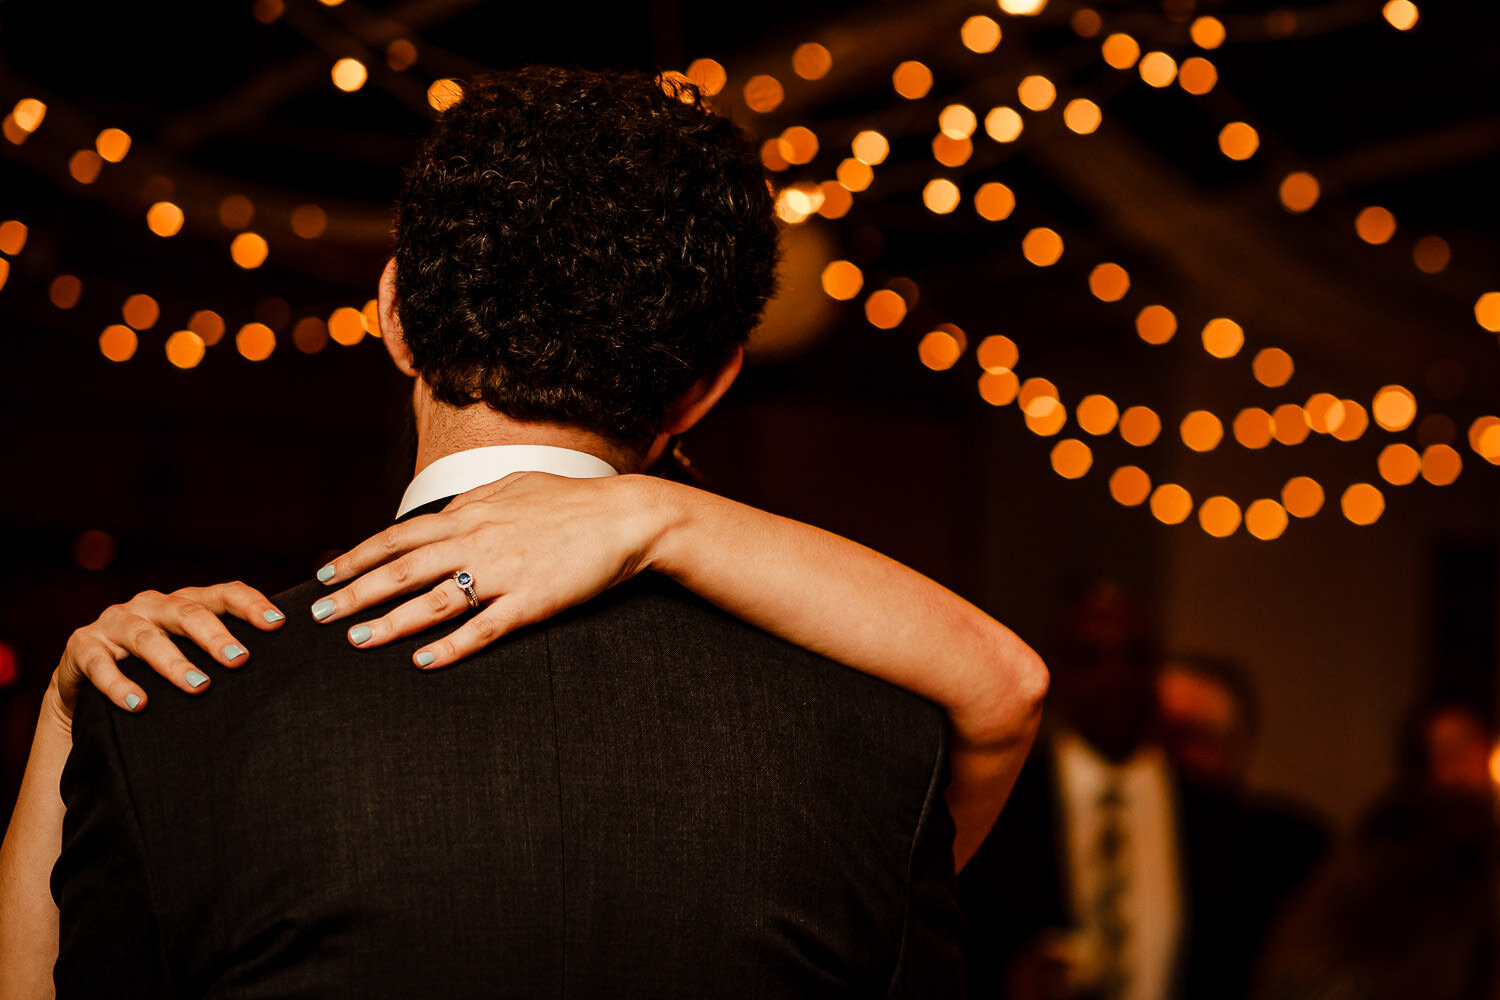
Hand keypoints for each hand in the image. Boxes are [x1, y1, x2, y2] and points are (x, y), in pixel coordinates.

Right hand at [50, 582, 285, 722]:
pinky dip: (119, 684)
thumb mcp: (190, 655)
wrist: (86, 685)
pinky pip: (100, 664)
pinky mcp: (82, 647)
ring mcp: (114, 623)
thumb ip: (224, 653)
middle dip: (215, 636)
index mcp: (183, 602)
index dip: (251, 605)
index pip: (223, 594)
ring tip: (199, 686)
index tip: (278, 625)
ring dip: (173, 663)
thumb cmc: (155, 671)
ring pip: (146, 638)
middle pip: (187, 613)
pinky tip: (139, 704)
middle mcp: (150, 605)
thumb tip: (285, 664)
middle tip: (240, 660)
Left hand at [310, 472, 663, 668]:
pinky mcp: (532, 601)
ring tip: (357, 640)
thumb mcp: (515, 487)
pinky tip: (424, 662)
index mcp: (471, 514)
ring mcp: (504, 572)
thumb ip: (474, 503)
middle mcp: (478, 540)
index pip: (399, 536)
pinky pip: (484, 628)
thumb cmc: (573, 502)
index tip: (325, 573)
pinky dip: (451, 646)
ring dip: (391, 622)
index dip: (358, 556)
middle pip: (402, 569)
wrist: (626, 517)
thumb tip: (442, 514)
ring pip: (434, 600)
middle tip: (319, 615)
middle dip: (355, 592)